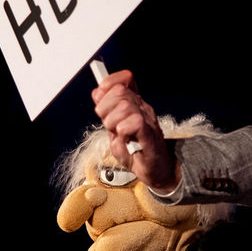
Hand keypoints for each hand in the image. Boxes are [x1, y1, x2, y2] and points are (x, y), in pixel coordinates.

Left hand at [92, 70, 179, 192]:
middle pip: (119, 91)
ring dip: (113, 122)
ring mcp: (148, 120)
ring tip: (118, 134)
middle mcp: (142, 109)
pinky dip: (124, 131)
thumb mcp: (114, 129)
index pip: (125, 79)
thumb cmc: (136, 152)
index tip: (101, 96)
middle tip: (109, 125)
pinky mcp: (150, 134)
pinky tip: (126, 139)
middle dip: (105, 108)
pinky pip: (135, 122)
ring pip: (125, 105)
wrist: (154, 171)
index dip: (109, 83)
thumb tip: (97, 94)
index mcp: (134, 105)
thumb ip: (106, 112)